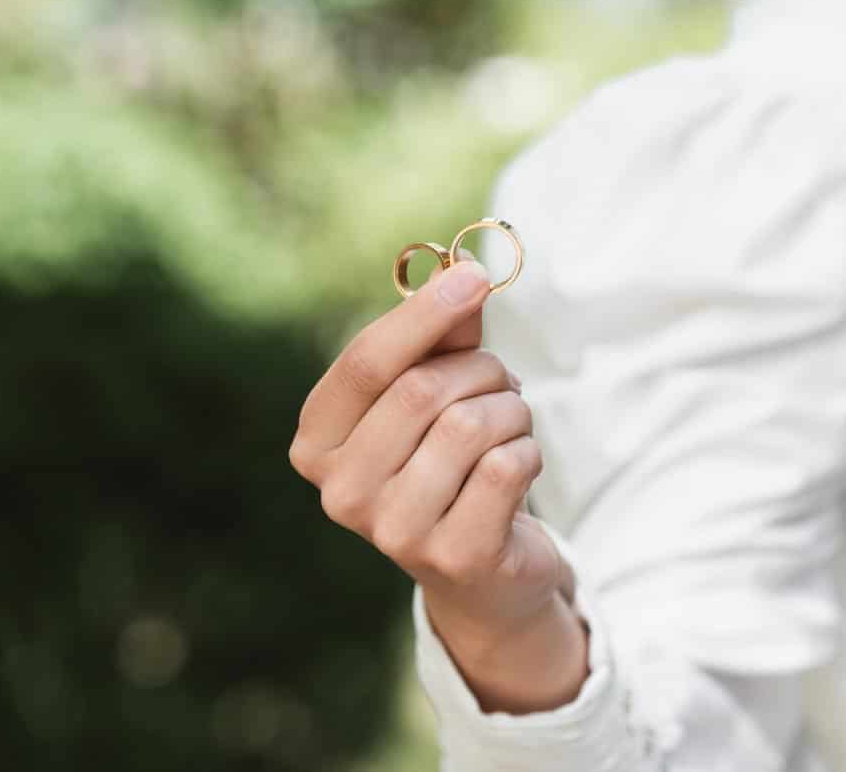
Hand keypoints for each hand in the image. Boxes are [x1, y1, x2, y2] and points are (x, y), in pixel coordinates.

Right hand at [290, 257, 574, 656]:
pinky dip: (528, 450)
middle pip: (420, 391)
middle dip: (480, 370)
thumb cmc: (449, 461)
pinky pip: (506, 466)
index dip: (423, 314)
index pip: (365, 364)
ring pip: (469, 426)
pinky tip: (518, 468)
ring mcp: (393, 533)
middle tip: (502, 380)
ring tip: (508, 427)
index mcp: (317, 442)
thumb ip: (443, 335)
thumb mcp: (437, 390)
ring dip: (510, 411)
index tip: (473, 275)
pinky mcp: (454, 556)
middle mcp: (340, 493)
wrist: (482, 571)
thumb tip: (464, 276)